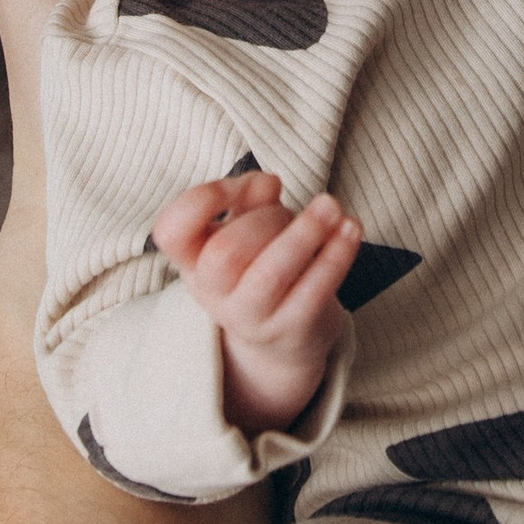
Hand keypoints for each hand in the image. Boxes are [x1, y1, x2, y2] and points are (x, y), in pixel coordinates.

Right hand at [152, 168, 361, 436]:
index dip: (202, 200)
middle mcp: (213, 295)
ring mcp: (252, 318)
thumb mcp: (245, 228)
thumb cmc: (262, 264)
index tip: (237, 187)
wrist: (283, 339)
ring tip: (332, 206)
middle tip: (297, 210)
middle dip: (266, 220)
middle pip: (224, 252)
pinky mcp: (293, 330)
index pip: (171, 231)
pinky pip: (314, 292)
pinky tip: (351, 228)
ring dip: (305, 233)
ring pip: (270, 275)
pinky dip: (337, 255)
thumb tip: (267, 184)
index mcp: (192, 262)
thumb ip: (249, 197)